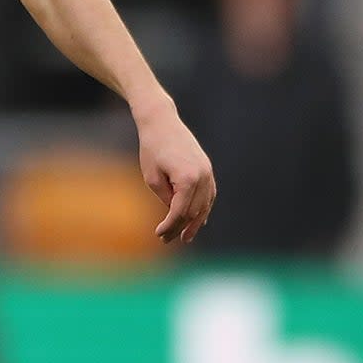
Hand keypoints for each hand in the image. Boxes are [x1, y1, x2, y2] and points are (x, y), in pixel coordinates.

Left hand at [136, 100, 215, 244]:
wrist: (162, 123)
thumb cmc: (152, 150)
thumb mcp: (153, 178)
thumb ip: (166, 199)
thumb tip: (174, 216)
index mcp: (187, 179)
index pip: (180, 212)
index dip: (169, 226)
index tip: (158, 234)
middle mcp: (202, 177)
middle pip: (193, 211)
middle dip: (180, 227)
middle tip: (166, 239)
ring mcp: (208, 172)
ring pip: (205, 205)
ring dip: (195, 223)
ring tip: (185, 237)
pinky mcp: (207, 169)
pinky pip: (209, 194)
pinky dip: (205, 209)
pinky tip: (200, 221)